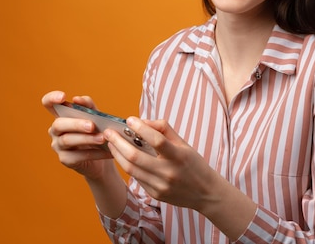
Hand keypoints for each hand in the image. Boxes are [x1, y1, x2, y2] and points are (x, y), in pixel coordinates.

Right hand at [43, 90, 113, 179]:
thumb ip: (89, 106)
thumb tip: (79, 99)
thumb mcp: (96, 117)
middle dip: (76, 124)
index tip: (63, 97)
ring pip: (67, 140)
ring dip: (87, 139)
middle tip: (92, 125)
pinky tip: (106, 151)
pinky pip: (77, 156)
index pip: (48, 104)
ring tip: (102, 138)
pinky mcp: (65, 159)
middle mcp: (55, 130)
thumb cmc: (96, 132)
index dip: (51, 98)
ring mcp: (58, 145)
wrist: (102, 156)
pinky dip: (94, 153)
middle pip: (59, 124)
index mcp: (61, 115)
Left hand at [104, 117, 220, 211]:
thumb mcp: (184, 144)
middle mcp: (169, 173)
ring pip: (131, 169)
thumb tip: (143, 122)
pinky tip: (122, 156)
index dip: (141, 128)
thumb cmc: (195, 164)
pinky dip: (127, 165)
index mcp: (179, 157)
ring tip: (111, 143)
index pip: (157, 140)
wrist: (206, 193)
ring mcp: (161, 186)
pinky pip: (136, 178)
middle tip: (109, 132)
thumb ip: (164, 130)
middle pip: (136, 157)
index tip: (129, 119)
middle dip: (118, 143)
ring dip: (117, 154)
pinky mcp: (155, 194)